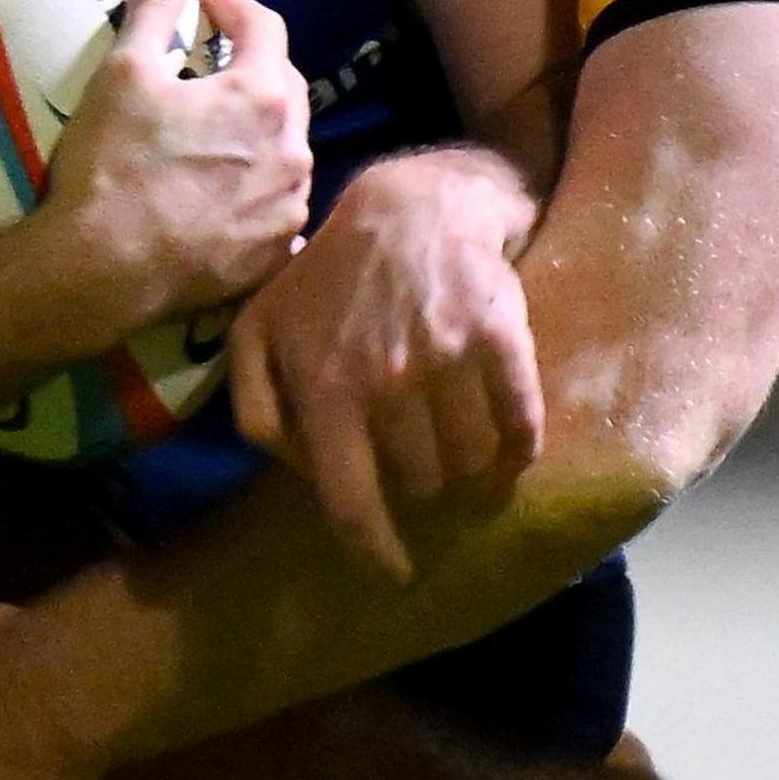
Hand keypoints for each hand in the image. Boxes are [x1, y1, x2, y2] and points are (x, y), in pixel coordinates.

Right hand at [28, 0, 313, 332]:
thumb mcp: (124, 73)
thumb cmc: (112, 165)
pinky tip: (227, 187)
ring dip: (258, 128)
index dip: (233, 2)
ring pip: (285, 149)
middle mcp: (294, 151)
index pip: (264, 27)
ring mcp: (289, 209)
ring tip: (217, 125)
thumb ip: (155, 6)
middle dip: (252, 62)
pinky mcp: (274, 255)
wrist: (102, 271)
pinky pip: (276, 204)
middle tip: (214, 54)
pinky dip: (256, 185)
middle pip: (283, 87)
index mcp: (263, 97)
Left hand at [228, 147, 542, 581]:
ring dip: (471, 473)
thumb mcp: (258, 335)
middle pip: (421, 484)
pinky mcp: (498, 334)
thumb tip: (297, 473)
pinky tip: (512, 445)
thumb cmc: (327, 282)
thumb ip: (259, 410)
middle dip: (423, 489)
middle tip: (426, 471)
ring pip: (470, 461)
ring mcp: (445, 358)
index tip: (393, 573)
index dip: (374, 550)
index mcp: (324, 390)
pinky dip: (520, 446)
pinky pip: (520, 421)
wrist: (409, 206)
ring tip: (468, 460)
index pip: (350, 500)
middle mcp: (385, 381)